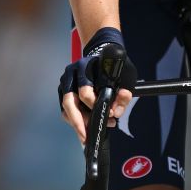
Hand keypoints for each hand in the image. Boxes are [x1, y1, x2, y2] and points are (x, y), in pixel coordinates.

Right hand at [59, 28, 136, 143]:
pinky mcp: (64, 90)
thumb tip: (117, 111)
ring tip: (89, 135)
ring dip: (77, 124)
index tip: (111, 116)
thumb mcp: (126, 73)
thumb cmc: (115, 66)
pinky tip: (87, 128)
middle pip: (70, 101)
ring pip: (66, 108)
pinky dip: (75, 121)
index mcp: (86, 67)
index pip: (85, 90)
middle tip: (87, 137)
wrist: (103, 52)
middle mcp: (72, 73)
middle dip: (79, 121)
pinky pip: (66, 110)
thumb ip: (125, 91)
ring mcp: (66, 81)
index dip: (96, 106)